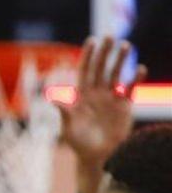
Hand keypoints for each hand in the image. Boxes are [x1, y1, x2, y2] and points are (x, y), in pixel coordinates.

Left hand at [58, 36, 146, 192]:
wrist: (96, 156)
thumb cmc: (78, 144)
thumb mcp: (68, 129)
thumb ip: (64, 112)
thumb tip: (52, 98)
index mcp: (80, 95)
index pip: (84, 70)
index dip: (88, 55)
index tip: (92, 40)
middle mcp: (96, 93)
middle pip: (100, 68)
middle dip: (105, 52)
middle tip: (111, 35)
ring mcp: (110, 98)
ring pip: (116, 74)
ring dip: (121, 60)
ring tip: (126, 46)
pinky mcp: (124, 106)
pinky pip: (130, 89)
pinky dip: (135, 79)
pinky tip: (140, 69)